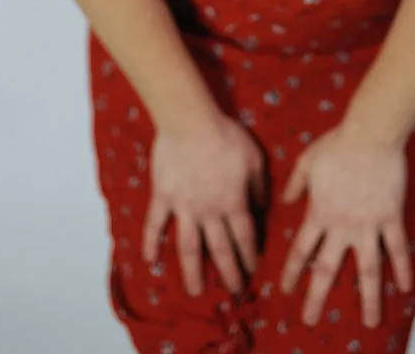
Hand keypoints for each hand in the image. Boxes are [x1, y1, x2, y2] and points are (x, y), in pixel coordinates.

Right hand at [142, 111, 265, 299]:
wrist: (190, 122)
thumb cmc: (226, 135)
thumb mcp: (254, 158)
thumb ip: (260, 185)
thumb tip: (264, 206)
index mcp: (233, 202)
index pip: (244, 237)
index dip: (249, 256)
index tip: (252, 271)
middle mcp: (209, 211)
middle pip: (220, 249)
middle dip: (228, 272)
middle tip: (233, 292)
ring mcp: (184, 207)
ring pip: (188, 247)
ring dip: (193, 272)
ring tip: (196, 291)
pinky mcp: (163, 197)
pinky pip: (155, 224)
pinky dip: (152, 242)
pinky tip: (150, 261)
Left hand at [278, 123, 412, 328]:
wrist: (370, 133)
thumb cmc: (338, 143)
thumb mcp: (307, 161)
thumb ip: (296, 183)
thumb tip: (285, 199)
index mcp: (319, 212)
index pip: (302, 250)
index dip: (292, 272)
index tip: (285, 291)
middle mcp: (342, 225)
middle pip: (327, 268)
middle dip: (317, 296)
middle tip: (310, 319)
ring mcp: (368, 224)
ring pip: (368, 270)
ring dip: (368, 299)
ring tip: (370, 322)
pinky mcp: (391, 217)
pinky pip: (397, 248)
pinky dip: (402, 268)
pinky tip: (405, 289)